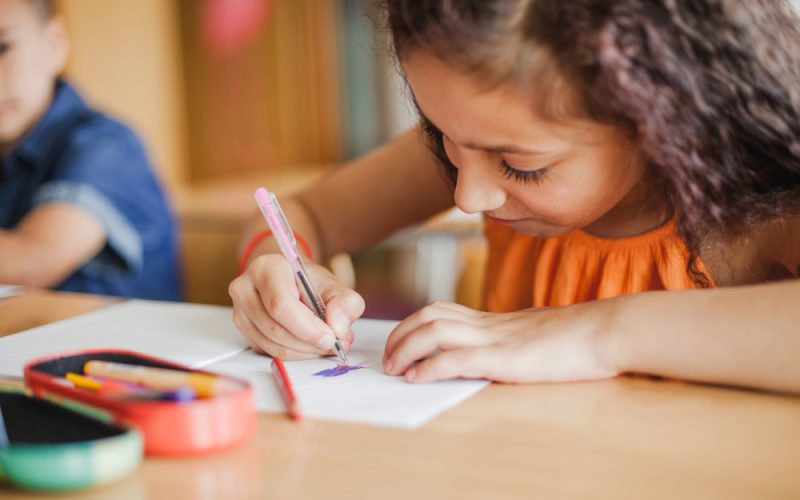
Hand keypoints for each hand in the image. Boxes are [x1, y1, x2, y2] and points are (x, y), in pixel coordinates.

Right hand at [229, 254, 364, 359]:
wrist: (293, 283)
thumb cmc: (310, 284)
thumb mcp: (335, 286)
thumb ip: (345, 303)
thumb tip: (338, 327)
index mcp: (266, 268)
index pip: (281, 304)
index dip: (306, 327)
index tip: (330, 337)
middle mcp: (245, 288)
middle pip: (275, 328)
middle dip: (308, 342)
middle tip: (333, 344)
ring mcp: (241, 311)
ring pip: (272, 344)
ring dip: (304, 351)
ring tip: (325, 343)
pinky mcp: (245, 331)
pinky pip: (269, 352)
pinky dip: (295, 354)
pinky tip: (309, 345)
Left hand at [382, 301, 619, 382]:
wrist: (604, 331)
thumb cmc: (577, 338)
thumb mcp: (534, 334)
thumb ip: (510, 339)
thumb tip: (494, 353)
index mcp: (494, 320)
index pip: (442, 310)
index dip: (414, 324)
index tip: (400, 342)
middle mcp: (488, 324)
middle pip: (430, 316)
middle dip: (401, 335)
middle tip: (388, 358)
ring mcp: (495, 339)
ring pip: (435, 332)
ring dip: (406, 349)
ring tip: (394, 369)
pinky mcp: (505, 358)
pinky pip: (457, 358)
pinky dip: (431, 367)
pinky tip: (417, 378)